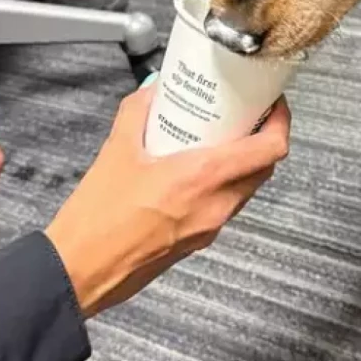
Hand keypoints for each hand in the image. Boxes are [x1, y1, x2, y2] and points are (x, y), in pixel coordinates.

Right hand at [46, 85, 290, 317]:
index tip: (272, 101)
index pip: (271, 149)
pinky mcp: (198, 242)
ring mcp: (210, 228)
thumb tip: (156, 89)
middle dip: (262, 138)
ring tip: (220, 138)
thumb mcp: (116, 148)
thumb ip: (140, 111)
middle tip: (244, 114)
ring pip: (246, 188)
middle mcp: (217, 205)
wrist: (80, 271)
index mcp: (205, 178)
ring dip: (243, 162)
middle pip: (264, 168)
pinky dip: (222, 184)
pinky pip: (224, 205)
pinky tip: (195, 169)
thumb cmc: (98, 218)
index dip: (281, 121)